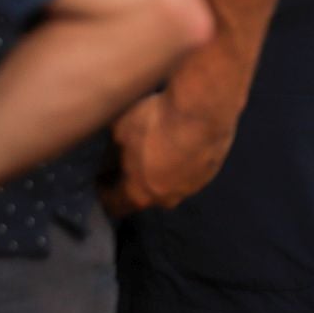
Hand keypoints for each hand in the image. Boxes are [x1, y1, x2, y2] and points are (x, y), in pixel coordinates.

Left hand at [102, 89, 233, 215]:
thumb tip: (113, 150)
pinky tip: (183, 137)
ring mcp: (193, 187)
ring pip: (171, 183)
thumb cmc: (156, 121)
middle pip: (144, 195)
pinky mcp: (212, 171)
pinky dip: (185, 159)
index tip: (102, 176)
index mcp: (138, 194)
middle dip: (136, 180)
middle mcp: (166, 198)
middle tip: (134, 156)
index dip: (104, 190)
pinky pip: (192, 170)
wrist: (203, 107)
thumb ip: (113, 147)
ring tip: (163, 143)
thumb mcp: (120, 129)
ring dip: (163, 169)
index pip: (113, 204)